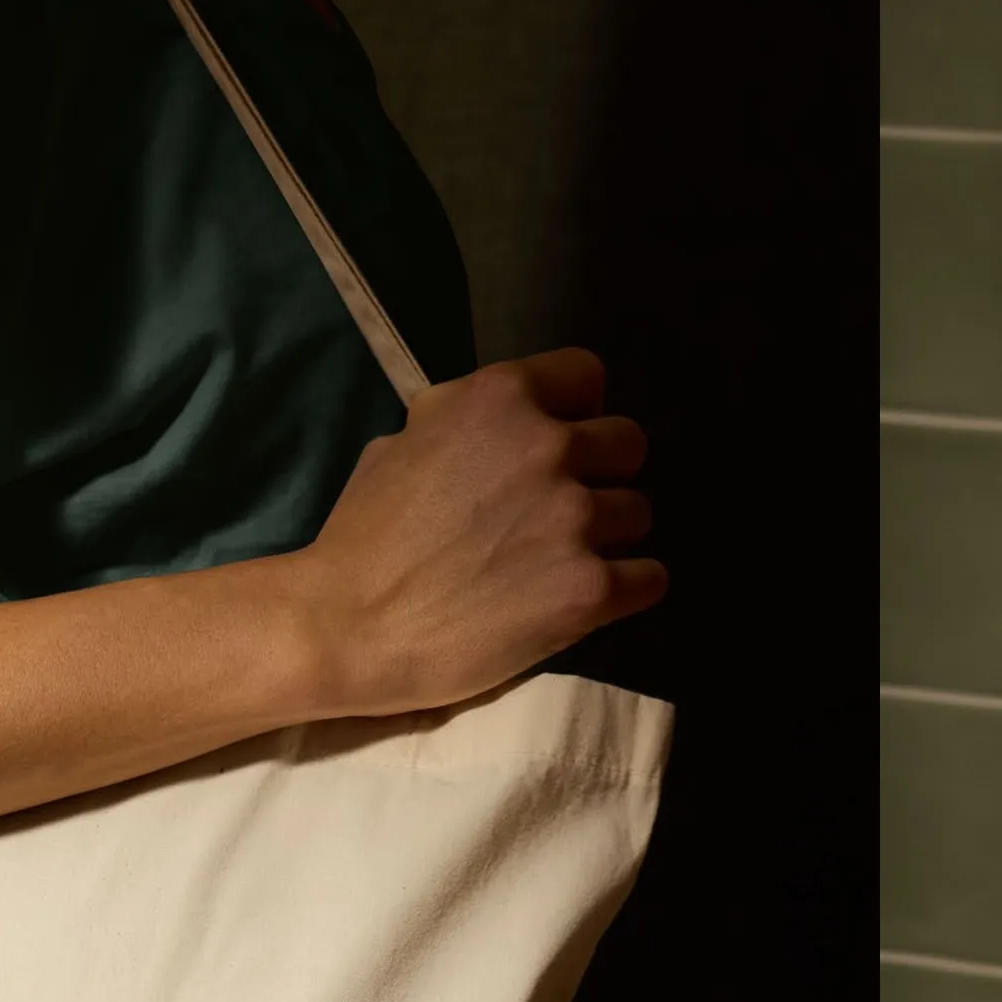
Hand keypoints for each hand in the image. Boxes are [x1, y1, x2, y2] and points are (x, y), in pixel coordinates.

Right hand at [263, 347, 663, 716]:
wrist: (350, 626)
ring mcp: (575, 519)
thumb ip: (470, 424)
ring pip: (640, 512)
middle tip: (562, 510)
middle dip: (601, 473)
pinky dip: (628, 588)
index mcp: (501, 399)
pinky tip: (590, 596)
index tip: (559, 442)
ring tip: (562, 561)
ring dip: (611, 535)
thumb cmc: (365, 534)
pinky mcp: (590, 590)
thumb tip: (507, 428)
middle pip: (628, 444)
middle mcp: (549, 447)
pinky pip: (650, 578)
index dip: (577, 410)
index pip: (587, 376)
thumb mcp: (405, 441)